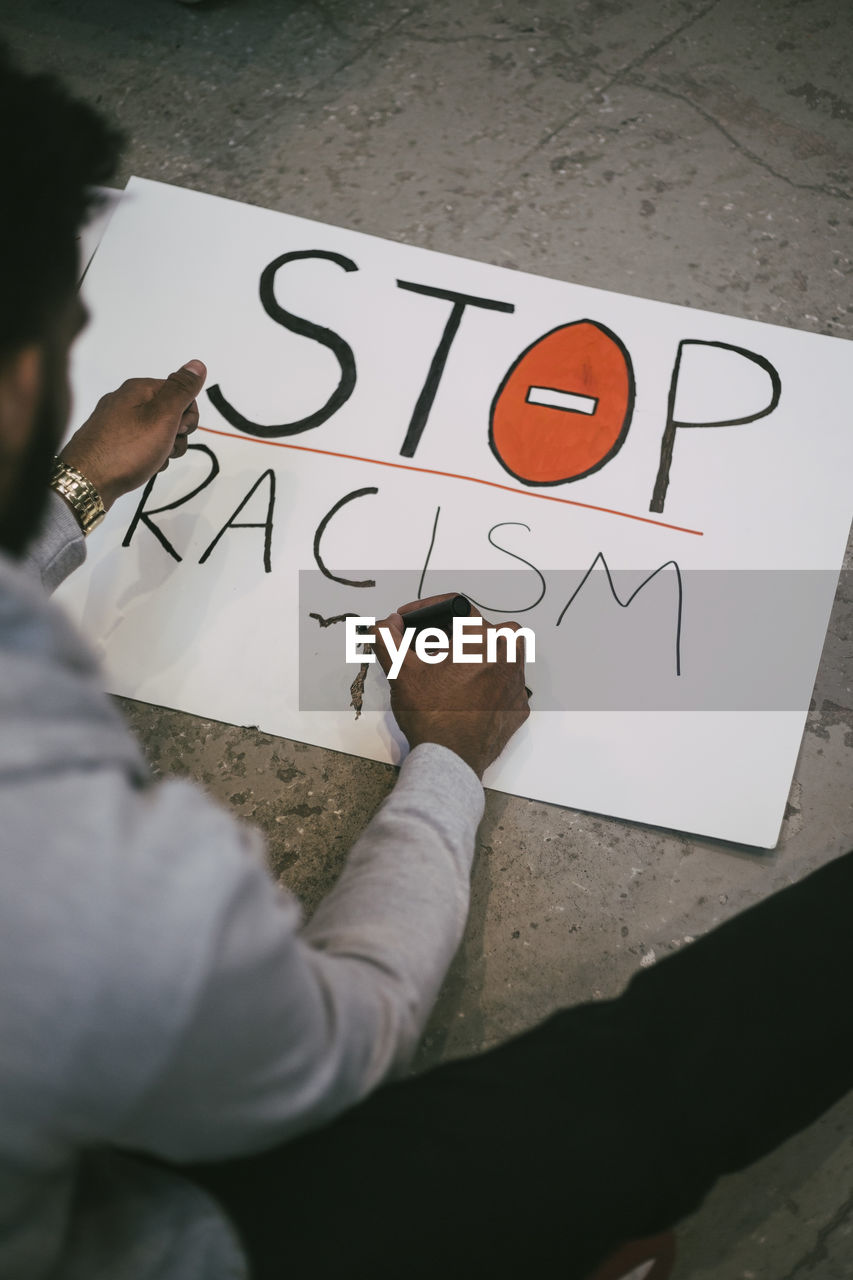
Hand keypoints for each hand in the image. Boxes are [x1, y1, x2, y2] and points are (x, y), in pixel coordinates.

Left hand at [59, 359, 206, 509]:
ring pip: (156, 432)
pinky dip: (147, 457)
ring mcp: (116, 423)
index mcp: (138, 389)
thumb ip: (181, 390)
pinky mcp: (110, 442)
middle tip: (166, 446)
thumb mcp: (162, 417)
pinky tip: (142, 466)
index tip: (179, 430)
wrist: (86, 482)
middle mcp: (125, 401)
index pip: (180, 392)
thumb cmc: (126, 449)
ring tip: (153, 460)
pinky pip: (140, 445)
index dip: (187, 415)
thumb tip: (196, 365)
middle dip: (176, 434)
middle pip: (169, 413)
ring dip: (164, 448)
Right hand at [374, 593, 529, 778]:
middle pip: (481, 628)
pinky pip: (505, 681)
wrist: (452, 759)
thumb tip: (386, 624)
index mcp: (482, 637)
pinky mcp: (518, 705)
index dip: (427, 608)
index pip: (456, 605)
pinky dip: (487, 682)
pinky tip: (465, 694)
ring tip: (450, 671)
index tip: (410, 620)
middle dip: (454, 633)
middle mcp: (507, 654)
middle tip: (431, 650)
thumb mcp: (401, 671)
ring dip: (477, 654)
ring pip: (500, 652)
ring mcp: (516, 681)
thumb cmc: (432, 715)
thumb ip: (388, 638)